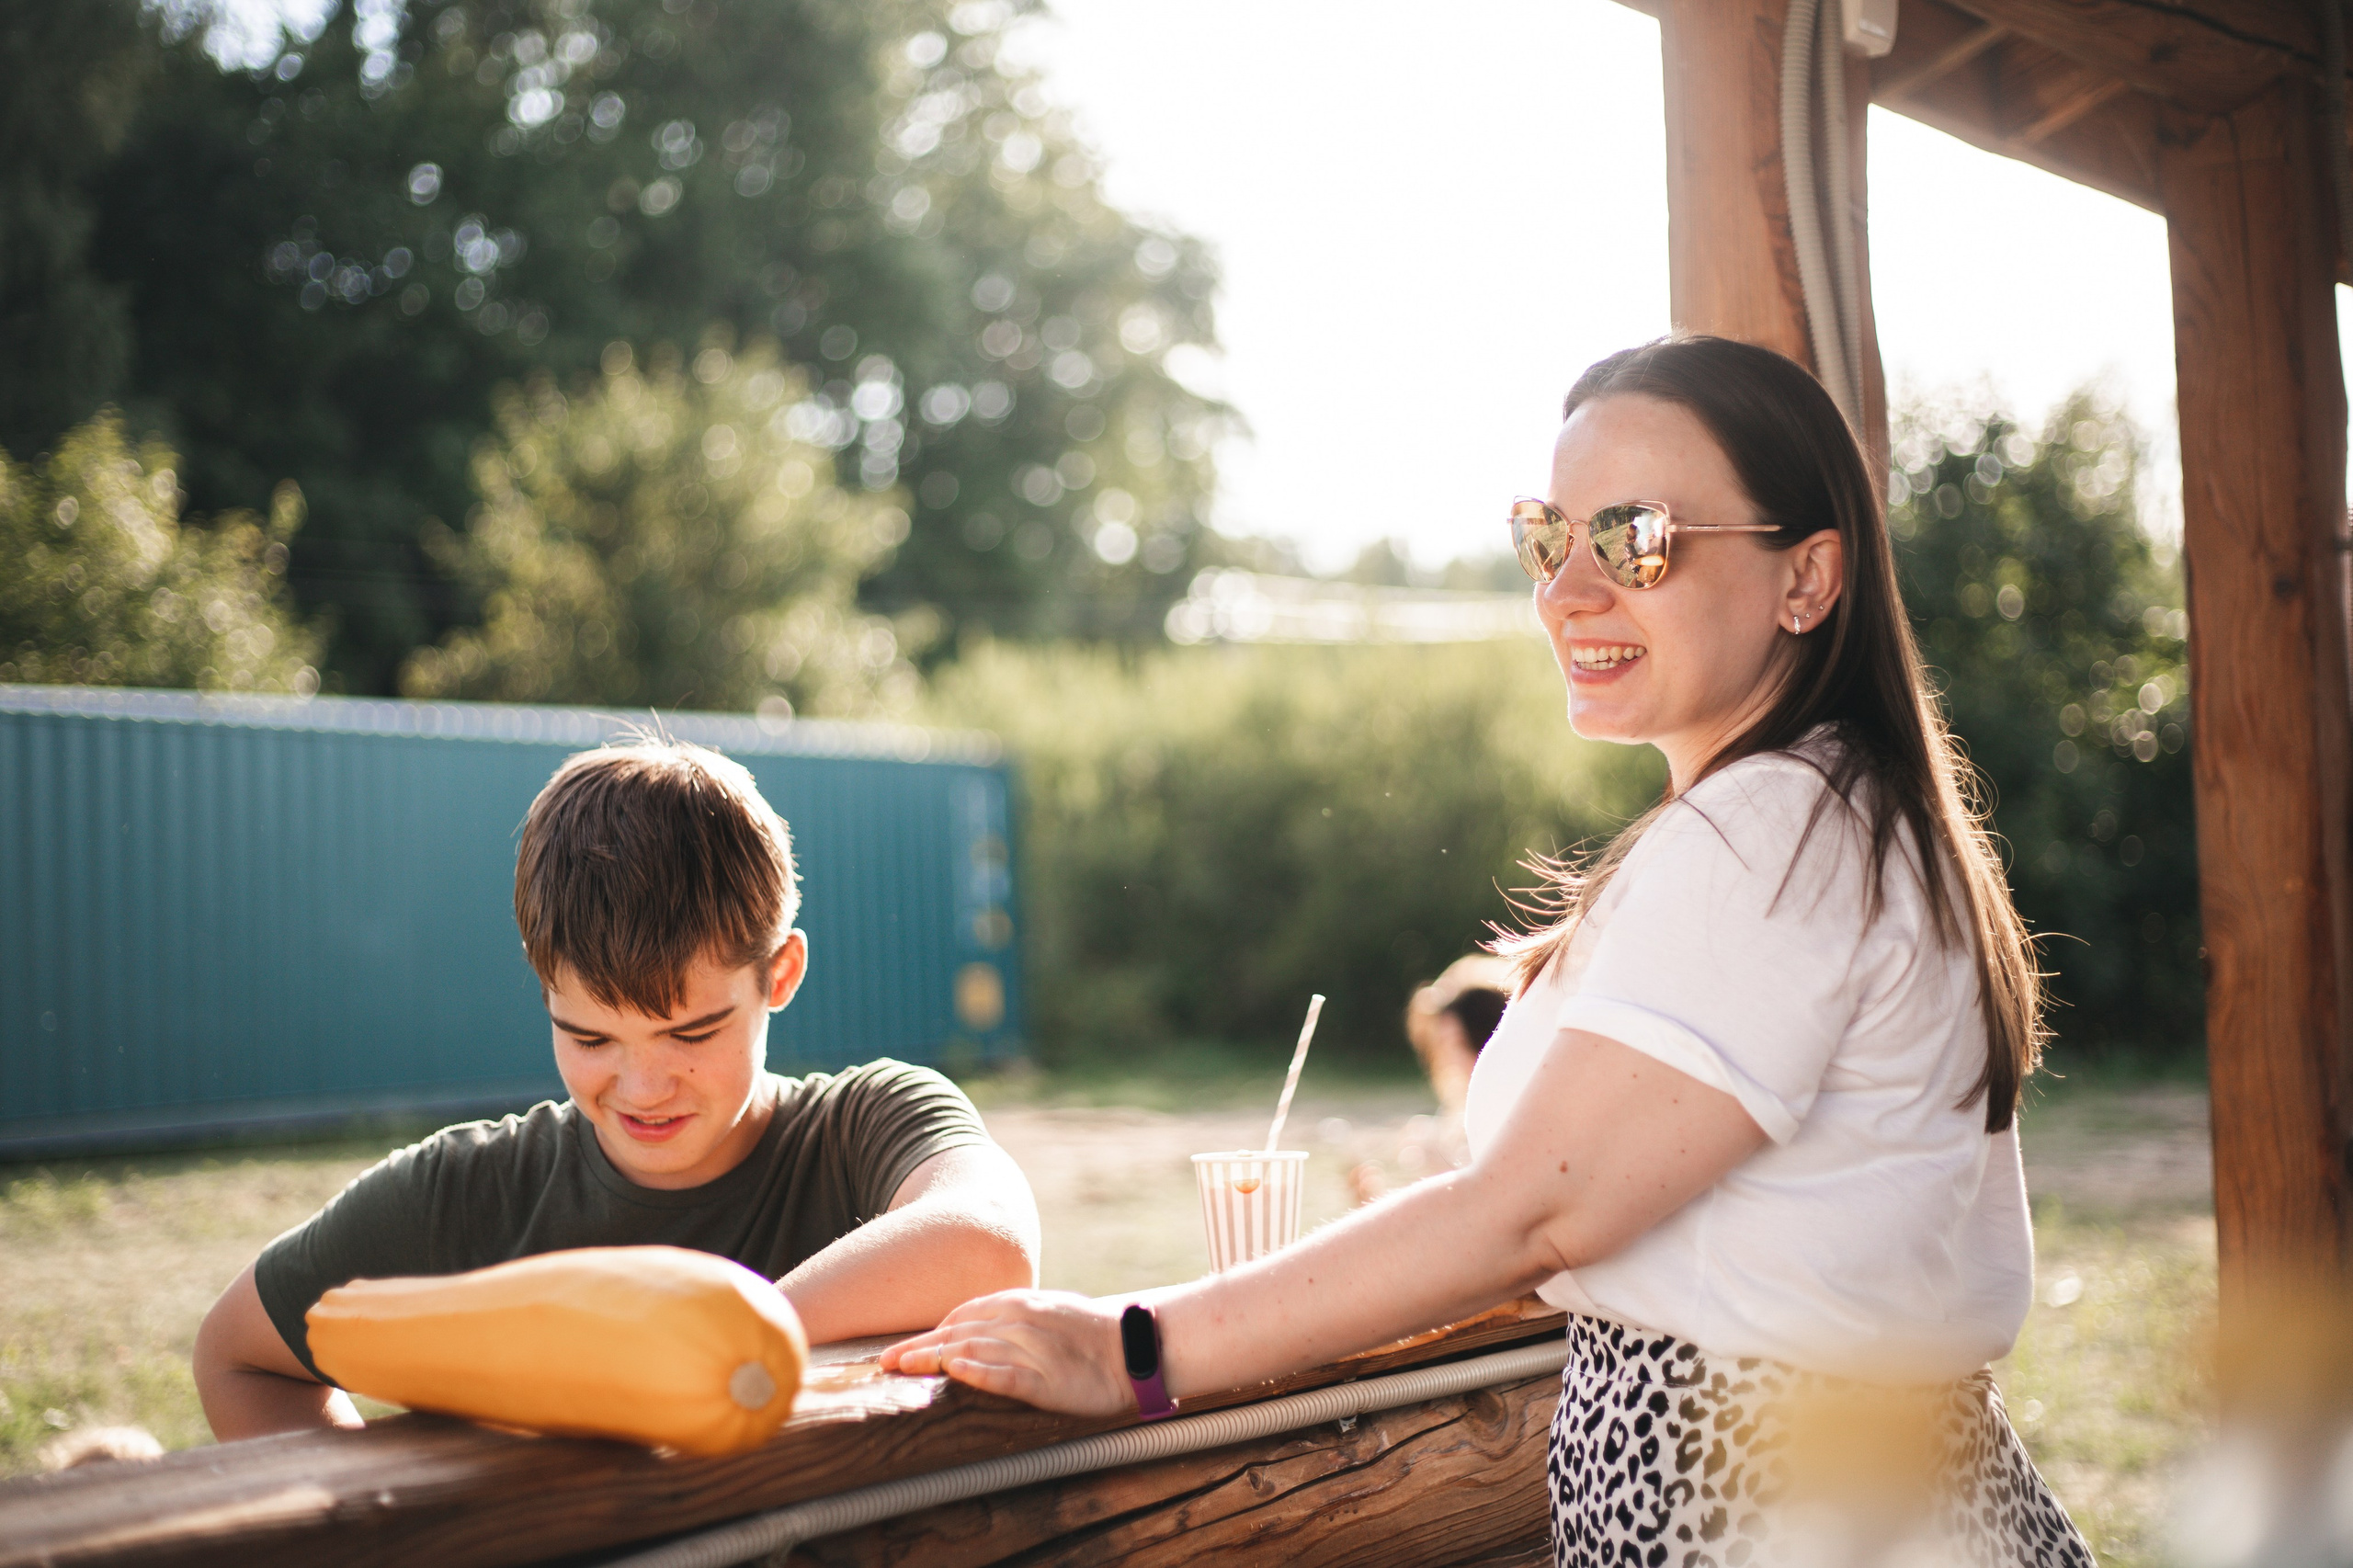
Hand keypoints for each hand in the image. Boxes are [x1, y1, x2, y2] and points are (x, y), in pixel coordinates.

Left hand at [881, 1289, 1133, 1415]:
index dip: (931, 1331)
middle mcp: (1018, 1320)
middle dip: (917, 1347)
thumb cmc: (1094, 1333)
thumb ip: (1017, 1318)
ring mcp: (1029, 1348)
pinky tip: (949, 1372)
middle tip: (884, 1362)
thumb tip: (985, 1331)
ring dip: (930, 1358)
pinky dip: (972, 1371)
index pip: (962, 1315)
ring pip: (968, 1349)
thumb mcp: (1051, 1312)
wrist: (1136, 1347)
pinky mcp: (1041, 1379)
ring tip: (899, 1370)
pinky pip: (999, 1373)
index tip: (906, 1347)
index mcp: (1020, 1303)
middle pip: (955, 1332)